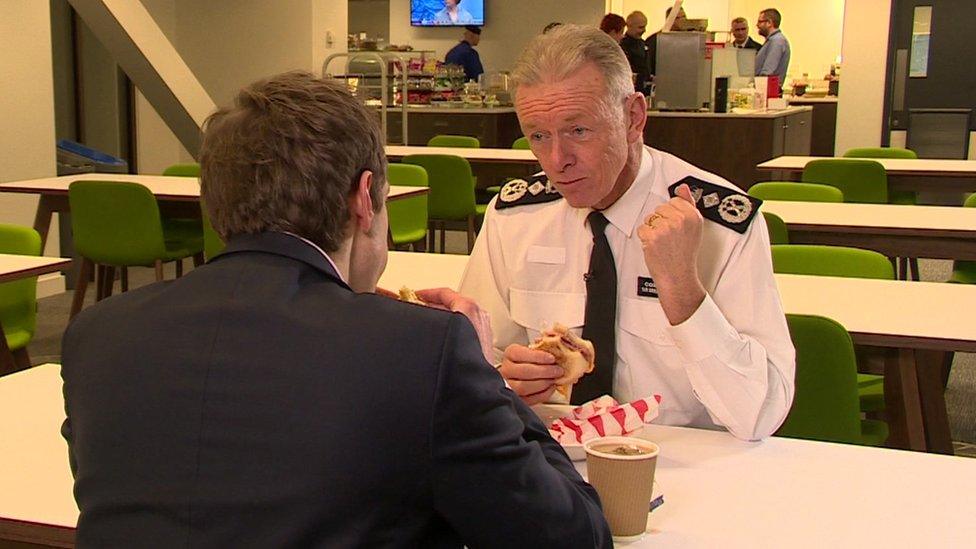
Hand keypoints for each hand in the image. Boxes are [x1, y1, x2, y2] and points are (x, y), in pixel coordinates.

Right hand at [416, 288, 494, 363]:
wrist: (475, 383)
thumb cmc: (463, 360)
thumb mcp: (440, 330)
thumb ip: (429, 319)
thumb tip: (418, 313)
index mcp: (468, 308)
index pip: (445, 293)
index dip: (427, 293)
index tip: (416, 295)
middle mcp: (478, 315)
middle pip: (452, 304)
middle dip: (434, 306)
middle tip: (419, 309)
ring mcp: (482, 328)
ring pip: (459, 315)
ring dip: (443, 318)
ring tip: (428, 323)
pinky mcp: (483, 342)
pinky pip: (465, 326)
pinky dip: (452, 327)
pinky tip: (441, 338)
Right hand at [498, 344, 563, 404]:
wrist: (520, 375)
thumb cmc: (529, 361)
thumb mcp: (533, 350)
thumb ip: (541, 349)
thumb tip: (555, 348)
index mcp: (510, 354)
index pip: (520, 354)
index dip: (537, 356)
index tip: (552, 358)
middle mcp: (506, 369)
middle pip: (524, 371)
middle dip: (544, 371)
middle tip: (558, 371)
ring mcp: (508, 385)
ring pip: (524, 387)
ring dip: (543, 383)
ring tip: (554, 380)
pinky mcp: (515, 399)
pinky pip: (528, 399)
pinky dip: (543, 394)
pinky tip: (551, 388)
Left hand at [637, 183, 705, 323]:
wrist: (678, 276)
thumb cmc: (685, 254)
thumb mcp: (694, 228)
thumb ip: (688, 205)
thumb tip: (683, 187)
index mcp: (693, 215)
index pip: (674, 201)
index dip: (672, 215)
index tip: (676, 229)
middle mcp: (681, 219)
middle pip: (660, 209)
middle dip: (661, 222)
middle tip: (670, 238)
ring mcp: (666, 227)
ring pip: (650, 218)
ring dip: (652, 230)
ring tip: (663, 243)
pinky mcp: (653, 236)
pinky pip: (642, 229)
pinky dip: (645, 238)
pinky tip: (655, 247)